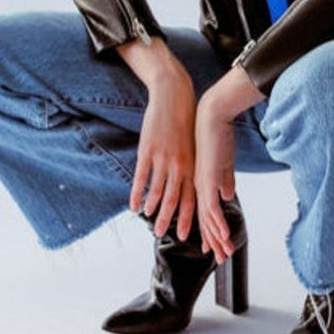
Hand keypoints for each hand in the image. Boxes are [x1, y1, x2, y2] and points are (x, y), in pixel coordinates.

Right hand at [130, 74, 195, 238]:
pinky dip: (137, 193)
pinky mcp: (148, 150)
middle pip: (174, 199)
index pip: (192, 198)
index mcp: (193, 165)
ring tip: (147, 219)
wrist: (175, 97)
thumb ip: (196, 167)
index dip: (188, 218)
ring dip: (152, 208)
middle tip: (161, 235)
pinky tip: (133, 205)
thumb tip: (200, 185)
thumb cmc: (187, 122)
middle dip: (168, 219)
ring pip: (157, 190)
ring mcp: (163, 158)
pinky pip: (141, 177)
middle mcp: (180, 165)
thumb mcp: (196, 145)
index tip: (184, 235)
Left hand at [194, 101, 236, 263]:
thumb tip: (227, 196)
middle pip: (205, 220)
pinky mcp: (208, 178)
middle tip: (219, 259)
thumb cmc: (218, 133)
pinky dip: (217, 222)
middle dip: (213, 241)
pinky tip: (222, 235)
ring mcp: (203, 183)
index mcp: (201, 181)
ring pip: (208, 218)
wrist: (212, 115)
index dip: (208, 231)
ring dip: (217, 238)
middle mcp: (199, 185)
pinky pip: (212, 206)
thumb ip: (225, 180)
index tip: (211, 246)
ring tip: (223, 255)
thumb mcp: (222, 161)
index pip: (204, 212)